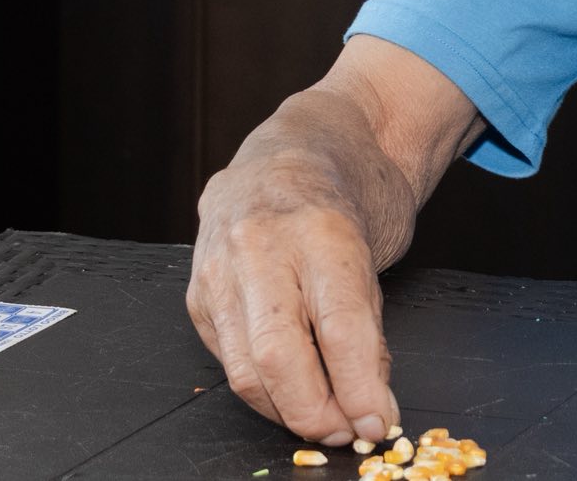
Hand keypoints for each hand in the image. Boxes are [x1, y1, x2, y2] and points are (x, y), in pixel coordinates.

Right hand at [186, 157, 398, 449]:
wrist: (298, 146)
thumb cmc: (349, 194)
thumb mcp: (378, 248)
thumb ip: (370, 326)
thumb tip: (370, 404)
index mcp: (321, 230)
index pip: (339, 329)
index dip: (359, 390)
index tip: (376, 423)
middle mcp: (262, 246)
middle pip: (279, 357)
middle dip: (314, 412)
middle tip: (345, 431)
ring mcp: (221, 267)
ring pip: (243, 368)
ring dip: (284, 410)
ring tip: (321, 419)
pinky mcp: (198, 291)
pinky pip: (225, 358)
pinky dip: (259, 386)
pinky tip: (287, 390)